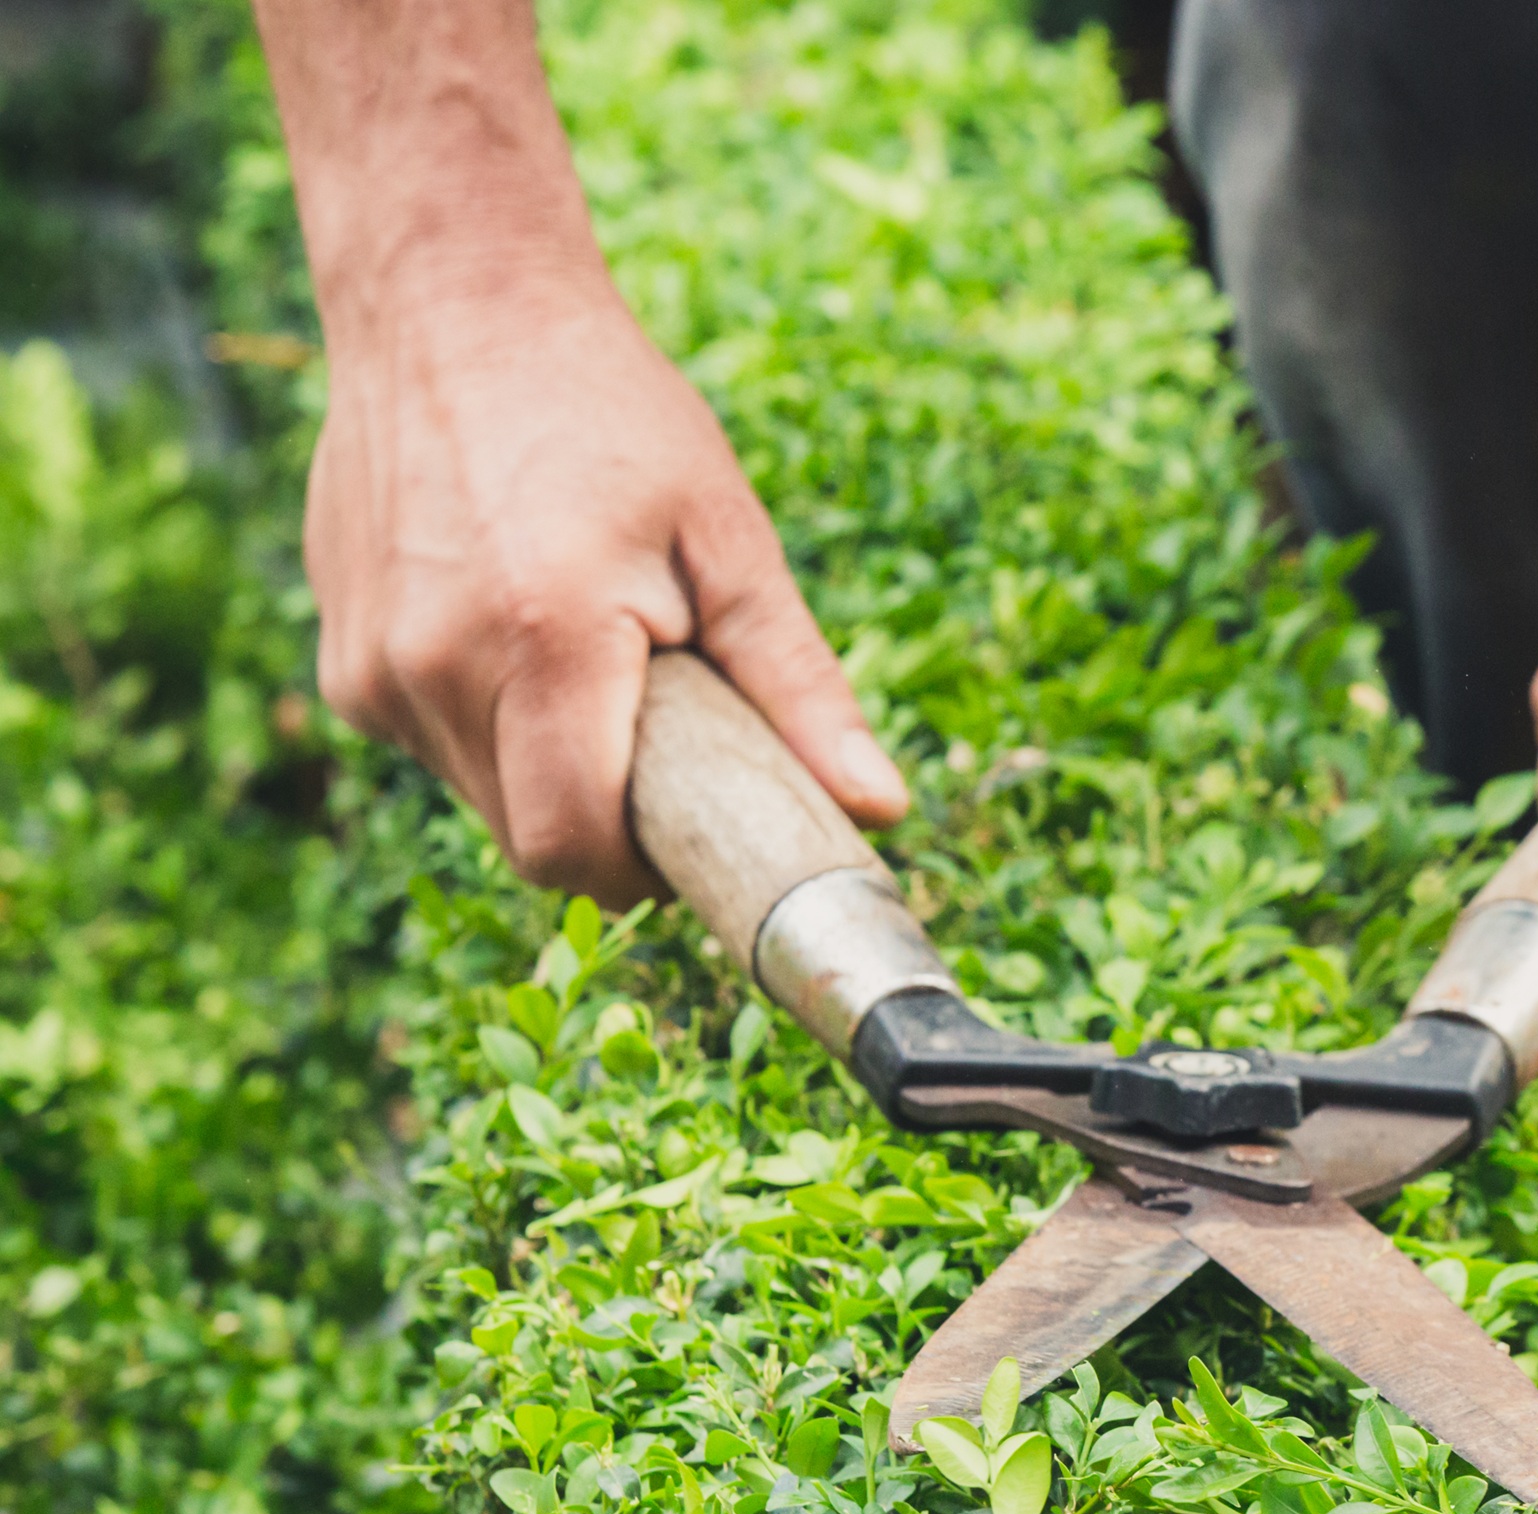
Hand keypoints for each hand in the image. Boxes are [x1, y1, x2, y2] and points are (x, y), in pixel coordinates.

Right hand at [305, 270, 902, 904]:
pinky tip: (519, 629)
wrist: (450, 303)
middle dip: (607, 822)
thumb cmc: (610, 412)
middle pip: (529, 839)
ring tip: (593, 659)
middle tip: (665, 734)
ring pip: (480, 800)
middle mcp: (433, 666)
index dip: (642, 873)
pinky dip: (492, 726)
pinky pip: (434, 747)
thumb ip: (799, 686)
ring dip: (549, 770)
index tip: (695, 835)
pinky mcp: (342, 661)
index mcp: (543, 640)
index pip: (573, 848)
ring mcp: (370, 666)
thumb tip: (881, 806)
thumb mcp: (729, 540)